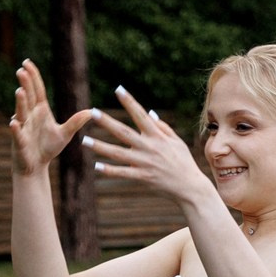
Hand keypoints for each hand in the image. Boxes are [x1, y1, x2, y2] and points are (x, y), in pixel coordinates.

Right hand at [8, 60, 93, 177]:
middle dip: (25, 85)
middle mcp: (29, 116)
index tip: (27, 62)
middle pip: (28, 98)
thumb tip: (91, 111)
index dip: (33, 77)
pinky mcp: (20, 142)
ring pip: (21, 113)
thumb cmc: (48, 147)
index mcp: (40, 111)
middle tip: (22, 70)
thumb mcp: (65, 134)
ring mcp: (23, 128)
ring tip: (20, 91)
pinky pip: (17, 134)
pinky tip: (13, 122)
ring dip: (20, 103)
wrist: (36, 165)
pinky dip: (15, 129)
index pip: (37, 91)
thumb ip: (76, 122)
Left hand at [84, 86, 217, 208]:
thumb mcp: (177, 142)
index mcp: (157, 136)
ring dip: (100, 147)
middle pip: (124, 132)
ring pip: (118, 153)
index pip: (141, 115)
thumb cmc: (184, 162)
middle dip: (107, 122)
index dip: (129, 102)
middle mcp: (149, 147)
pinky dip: (110, 170)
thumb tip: (149, 112)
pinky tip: (96, 166)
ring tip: (85, 140)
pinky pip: (123, 173)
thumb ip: (162, 127)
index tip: (118, 89)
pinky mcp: (143, 177)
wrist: (190, 187)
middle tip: (92, 112)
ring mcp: (145, 163)